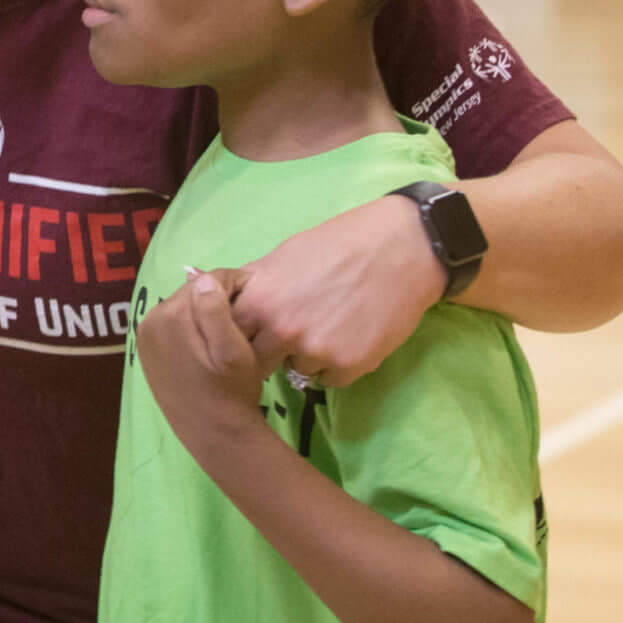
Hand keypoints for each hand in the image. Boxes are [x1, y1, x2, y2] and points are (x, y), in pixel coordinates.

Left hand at [137, 268, 265, 448]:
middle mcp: (151, 320)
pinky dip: (188, 326)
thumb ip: (215, 309)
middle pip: (190, 293)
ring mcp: (145, 337)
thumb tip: (205, 279)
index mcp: (171, 315)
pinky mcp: (147, 351)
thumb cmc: (232, 390)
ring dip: (202, 311)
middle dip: (216, 297)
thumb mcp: (233, 348)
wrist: (214, 433)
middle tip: (243, 310)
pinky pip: (170, 325)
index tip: (254, 291)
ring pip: (181, 308)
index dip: (233, 282)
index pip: (205, 281)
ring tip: (227, 326)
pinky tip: (206, 342)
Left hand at [229, 193, 440, 387]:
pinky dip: (337, 364)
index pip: (228, 336)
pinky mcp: (350, 366)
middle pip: (257, 362)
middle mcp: (282, 331)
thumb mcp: (281, 257)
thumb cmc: (336, 244)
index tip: (251, 330)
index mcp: (259, 302)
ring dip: (305, 356)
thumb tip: (225, 298)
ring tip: (328, 325)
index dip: (239, 334)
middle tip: (288, 332)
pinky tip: (349, 336)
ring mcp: (316, 352)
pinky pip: (330, 378)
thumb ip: (253, 286)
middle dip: (267, 351)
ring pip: (296, 370)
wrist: (398, 249)